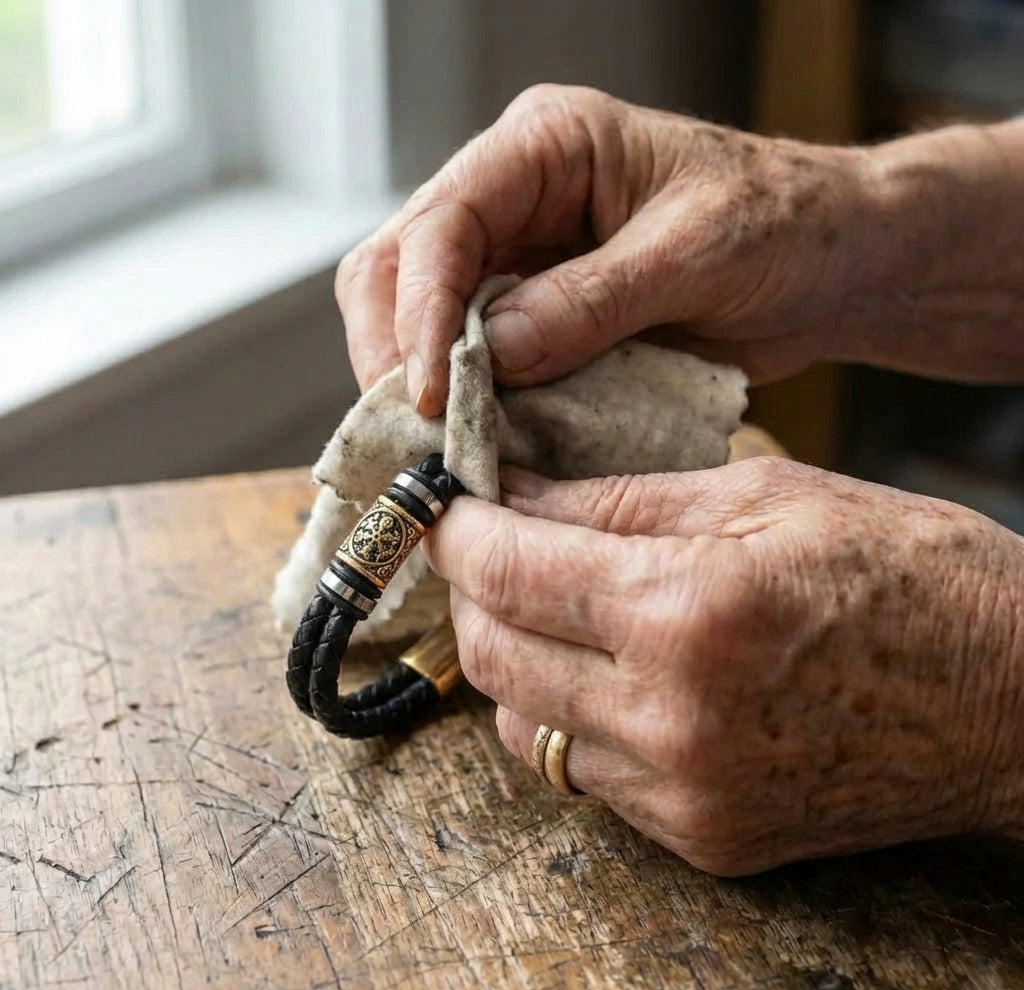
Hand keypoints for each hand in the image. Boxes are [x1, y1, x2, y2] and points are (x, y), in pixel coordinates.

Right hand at [336, 84, 877, 413]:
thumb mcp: (696, 252)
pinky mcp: (536, 316)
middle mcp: (514, 197)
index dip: (421, 309)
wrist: (828, 264)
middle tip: (415, 430)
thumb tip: (490, 354)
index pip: (443, 221)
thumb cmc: (782, 224)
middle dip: (395, 350)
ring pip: (420, 317)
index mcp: (546, 147)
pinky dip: (466, 403)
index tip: (426, 391)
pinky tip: (476, 440)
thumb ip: (592, 300)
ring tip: (438, 445)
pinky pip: (473, 359)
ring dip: (420, 382)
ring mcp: (519, 259)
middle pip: (401, 266)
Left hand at [423, 459, 1023, 874]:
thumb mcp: (764, 495)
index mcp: (689, 611)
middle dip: (472, 593)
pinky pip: (587, 775)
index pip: (510, 571)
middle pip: (493, 657)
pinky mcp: (704, 838)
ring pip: (524, 727)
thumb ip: (621, 501)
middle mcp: (672, 719)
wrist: (1016, 699)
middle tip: (488, 547)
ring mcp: (686, 795)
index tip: (444, 505)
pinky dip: (572, 717)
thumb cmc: (911, 573)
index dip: (457, 531)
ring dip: (514, 660)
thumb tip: (517, 495)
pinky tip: (610, 672)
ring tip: (550, 607)